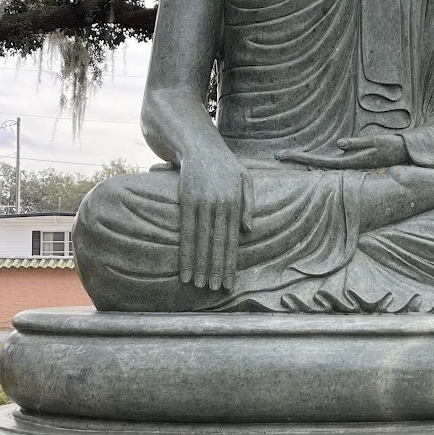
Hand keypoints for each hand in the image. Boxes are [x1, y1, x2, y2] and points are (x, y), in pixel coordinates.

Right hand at [178, 149, 253, 290]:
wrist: (200, 145)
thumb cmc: (225, 165)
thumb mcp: (245, 179)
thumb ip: (249, 204)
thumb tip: (248, 230)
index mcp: (235, 204)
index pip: (232, 240)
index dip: (229, 263)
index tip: (228, 282)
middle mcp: (220, 205)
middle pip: (217, 243)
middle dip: (215, 268)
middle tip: (214, 289)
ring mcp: (202, 203)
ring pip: (201, 240)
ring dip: (199, 264)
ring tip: (198, 284)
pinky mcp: (187, 201)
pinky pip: (186, 231)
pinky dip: (185, 250)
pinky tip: (184, 267)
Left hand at [278, 132, 407, 168]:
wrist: (404, 153)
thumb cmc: (391, 145)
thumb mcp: (375, 142)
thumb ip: (357, 144)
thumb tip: (338, 144)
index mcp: (348, 162)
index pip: (318, 162)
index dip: (301, 159)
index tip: (284, 155)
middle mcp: (345, 165)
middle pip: (316, 164)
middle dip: (297, 160)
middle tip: (277, 156)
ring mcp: (347, 164)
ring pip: (321, 165)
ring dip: (305, 161)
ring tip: (288, 157)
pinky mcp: (351, 161)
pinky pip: (329, 163)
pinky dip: (316, 162)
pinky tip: (308, 161)